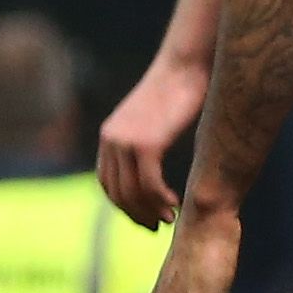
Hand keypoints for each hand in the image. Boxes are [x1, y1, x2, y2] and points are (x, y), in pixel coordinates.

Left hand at [96, 55, 207, 227]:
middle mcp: (111, 140)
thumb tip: (152, 167)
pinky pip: (150, 184)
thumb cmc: (178, 90)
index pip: (107, 183)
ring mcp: (126, 142)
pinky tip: (176, 204)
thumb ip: (145, 143)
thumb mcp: (153, 120)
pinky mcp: (146, 143)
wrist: (186, 65)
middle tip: (157, 228)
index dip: (123, 205)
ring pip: (133, 192)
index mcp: (109, 135)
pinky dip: (162, 200)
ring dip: (151, 211)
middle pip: (117, 193)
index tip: (143, 217)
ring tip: (169, 220)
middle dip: (136, 215)